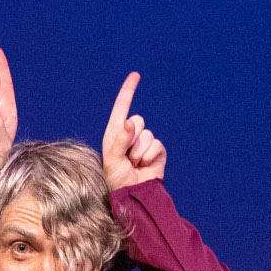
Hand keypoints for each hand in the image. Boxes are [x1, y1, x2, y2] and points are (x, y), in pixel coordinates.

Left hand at [102, 72, 165, 189]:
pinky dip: (149, 157)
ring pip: (147, 134)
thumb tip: (130, 122)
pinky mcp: (157, 150)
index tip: (135, 75)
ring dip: (139, 152)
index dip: (128, 91)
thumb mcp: (112, 160)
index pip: (122, 107)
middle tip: (127, 158)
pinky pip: (156, 144)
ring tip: (135, 165)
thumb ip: (120, 140)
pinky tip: (145, 167)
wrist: (133, 195)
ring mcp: (145, 142)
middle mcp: (131, 135)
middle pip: (138, 120)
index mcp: (115, 133)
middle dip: (132, 139)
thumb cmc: (117, 180)